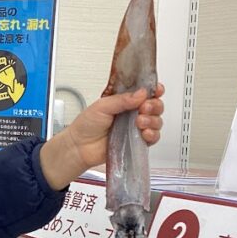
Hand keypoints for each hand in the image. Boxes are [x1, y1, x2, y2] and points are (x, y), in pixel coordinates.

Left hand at [40, 83, 164, 189]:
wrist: (79, 147)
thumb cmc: (86, 125)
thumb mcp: (102, 106)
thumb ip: (122, 99)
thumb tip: (141, 93)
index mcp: (124, 100)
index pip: (145, 92)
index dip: (153, 90)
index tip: (156, 90)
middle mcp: (133, 113)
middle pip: (155, 106)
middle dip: (154, 105)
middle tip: (144, 108)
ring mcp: (136, 128)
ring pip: (156, 121)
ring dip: (152, 120)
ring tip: (140, 122)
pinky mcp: (137, 142)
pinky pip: (153, 138)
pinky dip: (153, 134)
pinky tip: (145, 133)